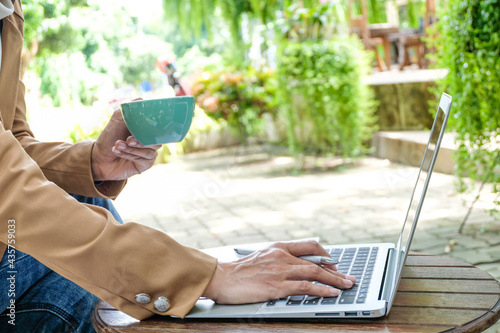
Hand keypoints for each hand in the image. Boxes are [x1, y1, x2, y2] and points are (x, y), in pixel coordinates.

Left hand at [91, 109, 161, 180]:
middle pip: (156, 141)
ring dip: (131, 148)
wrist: (98, 157)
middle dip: (140, 141)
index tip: (143, 127)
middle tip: (127, 139)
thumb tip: (140, 100)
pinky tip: (118, 151)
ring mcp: (148, 153)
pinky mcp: (145, 164)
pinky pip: (143, 160)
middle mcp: (149, 141)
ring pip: (148, 151)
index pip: (158, 128)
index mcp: (145, 130)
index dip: (153, 128)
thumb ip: (127, 110)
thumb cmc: (108, 138)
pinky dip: (130, 155)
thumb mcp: (116, 121)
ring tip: (117, 145)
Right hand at [202, 240, 355, 303]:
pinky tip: (330, 293)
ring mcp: (280, 270)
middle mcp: (282, 256)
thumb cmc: (239, 271)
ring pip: (314, 273)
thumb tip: (296, 267)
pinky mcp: (277, 286)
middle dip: (336, 271)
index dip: (325, 255)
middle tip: (349, 278)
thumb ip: (279, 259)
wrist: (222, 277)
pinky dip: (321, 290)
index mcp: (278, 247)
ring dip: (334, 280)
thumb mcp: (262, 257)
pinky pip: (304, 287)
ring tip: (347, 286)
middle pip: (316, 262)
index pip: (309, 246)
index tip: (333, 264)